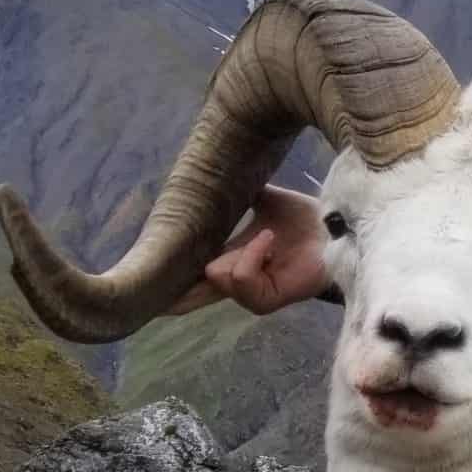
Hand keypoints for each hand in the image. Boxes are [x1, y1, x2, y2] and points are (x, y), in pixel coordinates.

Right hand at [167, 183, 331, 315]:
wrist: (334, 229)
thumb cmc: (304, 219)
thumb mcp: (262, 202)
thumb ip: (233, 194)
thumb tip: (211, 172)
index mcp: (228, 260)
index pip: (187, 280)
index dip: (163, 287)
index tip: (138, 294)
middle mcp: (235, 282)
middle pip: (189, 291)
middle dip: (204, 263)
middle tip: (240, 242)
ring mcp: (249, 294)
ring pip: (216, 274)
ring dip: (242, 248)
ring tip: (268, 235)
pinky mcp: (266, 299)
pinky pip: (239, 276)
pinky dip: (253, 253)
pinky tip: (271, 241)